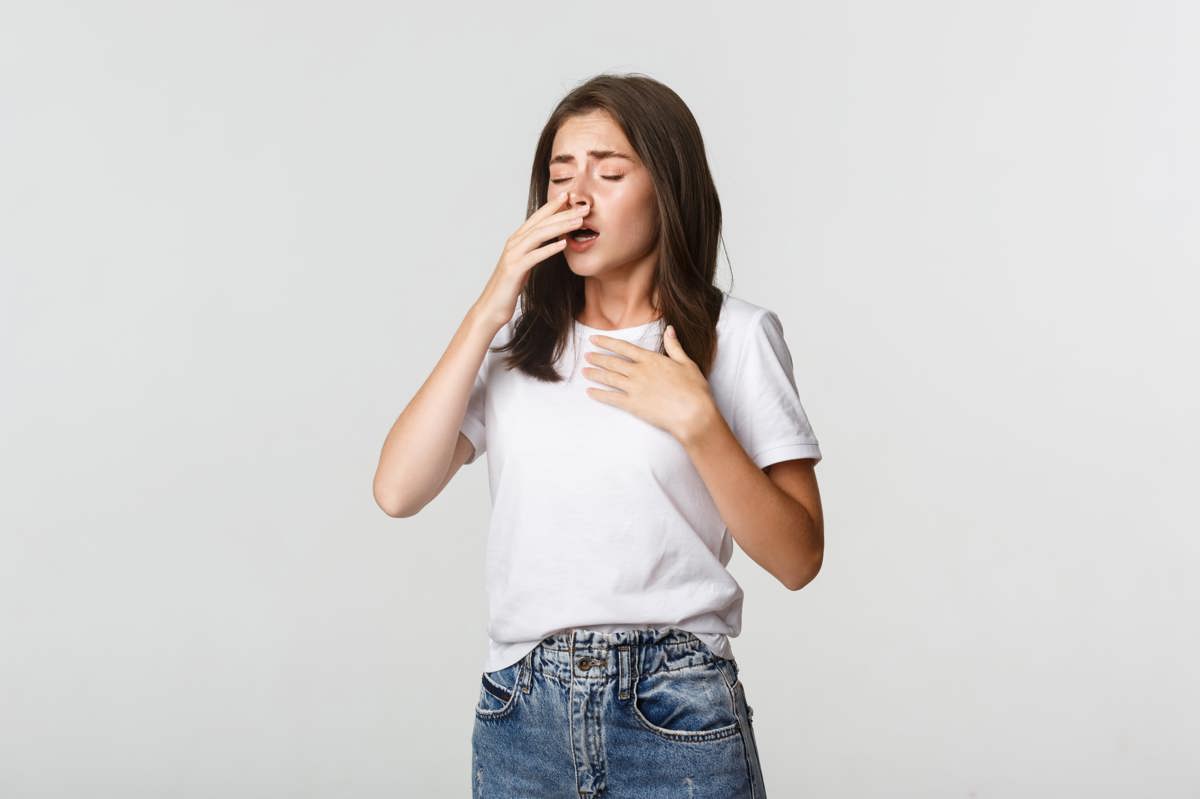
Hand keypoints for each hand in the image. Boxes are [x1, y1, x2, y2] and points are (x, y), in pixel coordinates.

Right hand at [472, 191, 589, 330]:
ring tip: (579, 222)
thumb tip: (551, 243)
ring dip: (560, 227)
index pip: (537, 218)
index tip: (569, 196)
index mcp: (516, 241)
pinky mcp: (514, 270)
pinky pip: (534, 256)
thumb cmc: (508, 288)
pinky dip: (549, 249)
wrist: (491, 307)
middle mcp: (513, 243)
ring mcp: (513, 255)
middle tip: (583, 207)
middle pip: (541, 223)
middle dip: (563, 214)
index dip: (552, 206)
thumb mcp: (524, 265)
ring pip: (539, 235)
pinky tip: (564, 244)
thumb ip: (534, 251)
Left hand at [582, 325, 717, 442]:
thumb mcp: (687, 363)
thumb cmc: (694, 390)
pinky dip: (599, 394)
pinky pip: (611, 398)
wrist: (693, 414)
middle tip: (586, 356)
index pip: (623, 347)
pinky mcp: (632, 405)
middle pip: (612, 363)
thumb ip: (674, 346)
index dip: (606, 343)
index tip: (594, 340)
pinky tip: (590, 392)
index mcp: (651, 360)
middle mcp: (639, 372)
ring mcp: (634, 388)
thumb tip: (669, 329)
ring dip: (595, 374)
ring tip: (584, 371)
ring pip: (608, 378)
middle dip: (597, 358)